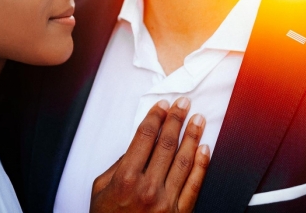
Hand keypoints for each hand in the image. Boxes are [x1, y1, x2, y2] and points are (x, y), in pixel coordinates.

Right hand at [90, 98, 209, 212]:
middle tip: (183, 104)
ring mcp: (167, 202)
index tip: (162, 105)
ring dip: (192, 136)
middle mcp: (148, 188)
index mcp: (126, 178)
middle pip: (166, 144)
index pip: (145, 137)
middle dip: (176, 120)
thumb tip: (135, 147)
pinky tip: (205, 149)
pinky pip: (194, 185)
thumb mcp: (100, 189)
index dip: (155, 117)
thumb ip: (116, 166)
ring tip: (199, 120)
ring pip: (184, 161)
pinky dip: (202, 164)